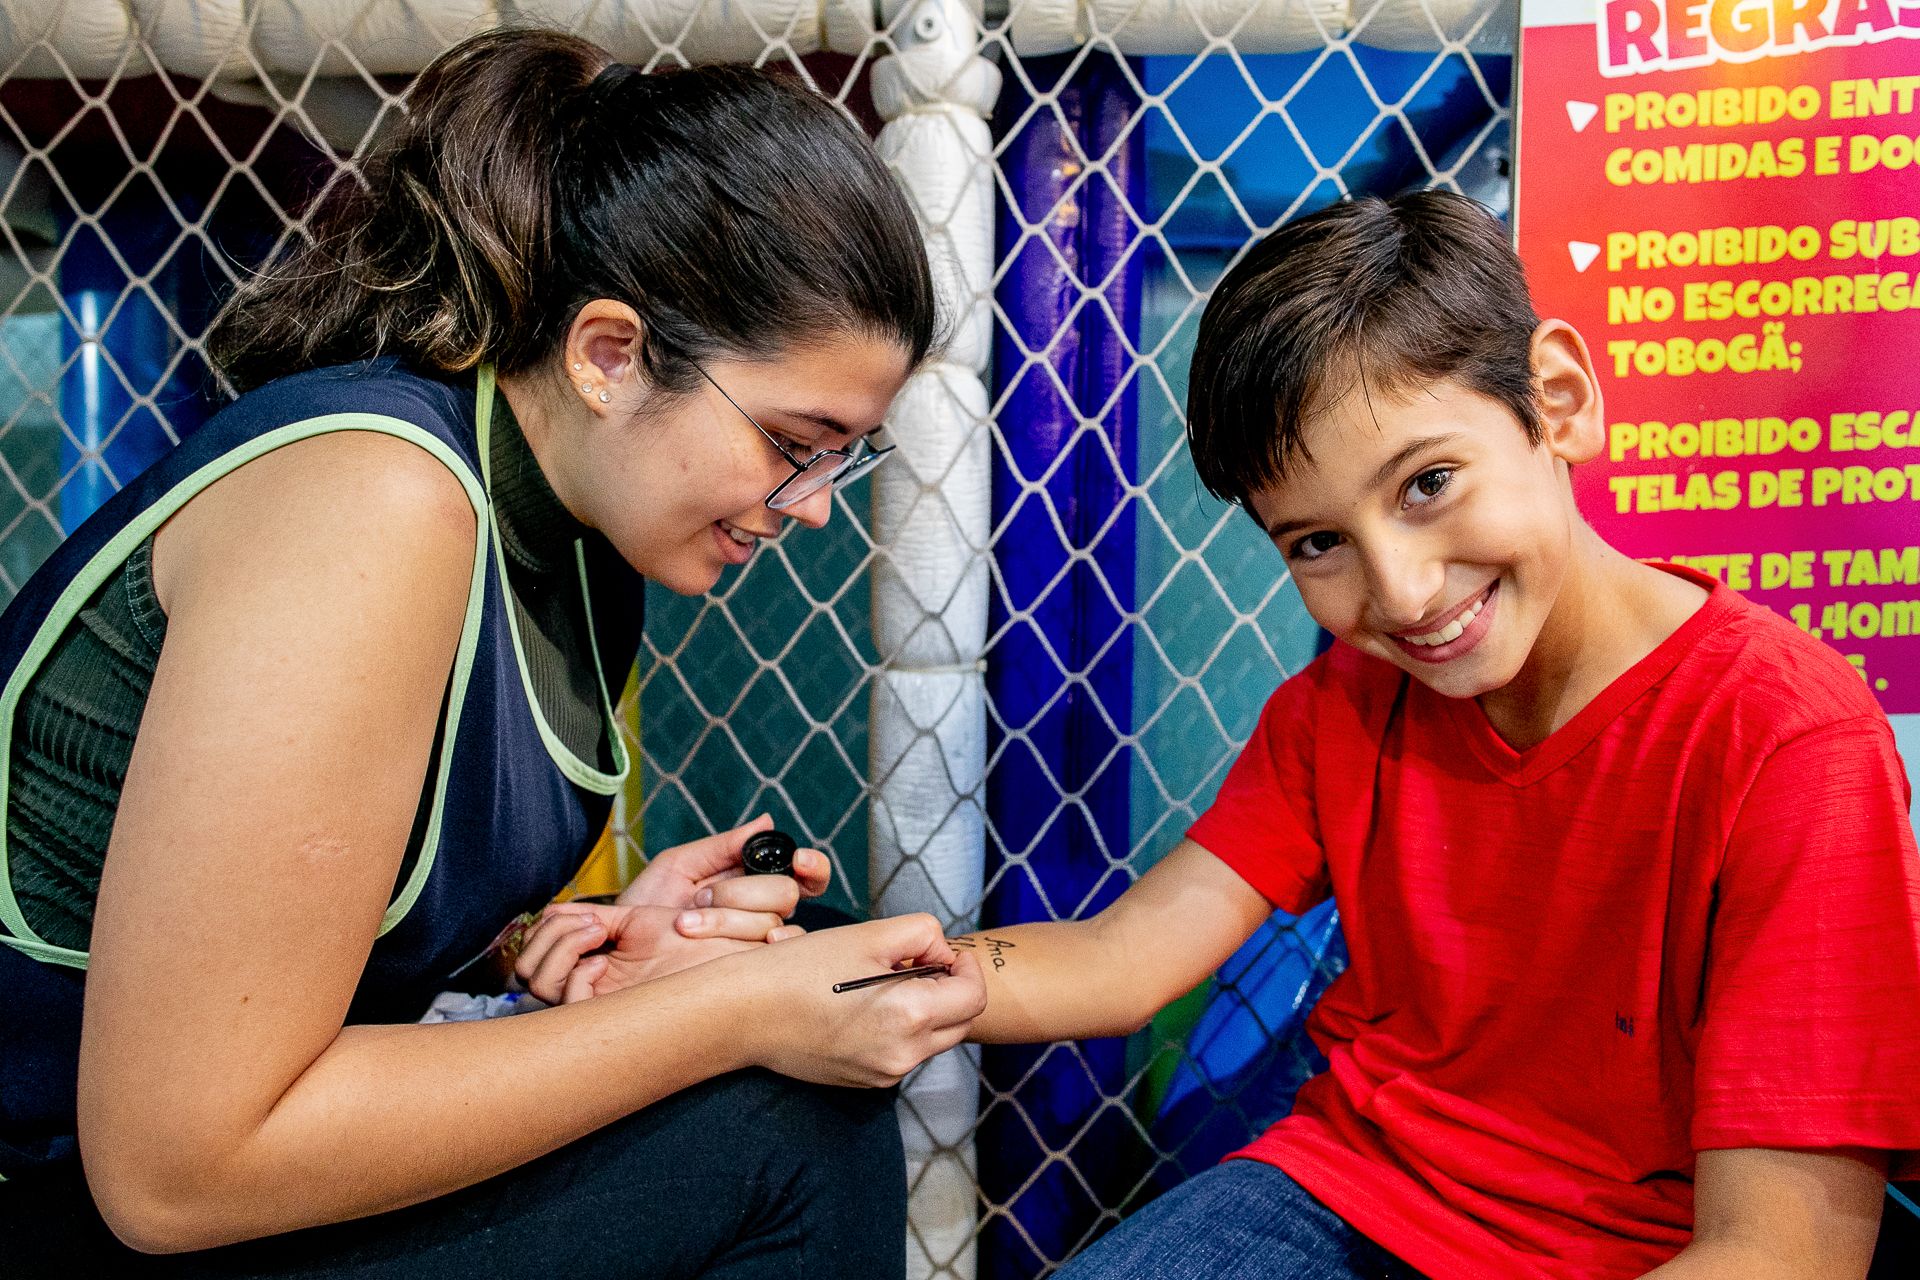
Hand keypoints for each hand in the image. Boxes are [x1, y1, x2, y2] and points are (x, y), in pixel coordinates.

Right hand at [514, 902, 756, 1003]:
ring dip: (561, 947)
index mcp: (592, 966)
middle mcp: (587, 988)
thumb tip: (553, 911)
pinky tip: (607, 961)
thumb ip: (596, 918)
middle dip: (547, 936)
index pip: (535, 951)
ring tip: (600, 935)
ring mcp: (595, 1005)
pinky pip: (565, 1001)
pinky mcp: (609, 1019)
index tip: (587, 916)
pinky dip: (577, 974)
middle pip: (526, 970)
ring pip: (537, 982)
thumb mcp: (637, 921)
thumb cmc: (695, 941)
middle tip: (593, 924)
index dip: (545, 928)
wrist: (726, 955)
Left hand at [619, 816, 830, 944]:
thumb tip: (767, 821)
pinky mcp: (743, 972)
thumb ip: (723, 846)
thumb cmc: (646, 905)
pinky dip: (765, 951)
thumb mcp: (679, 865)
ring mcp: (755, 944)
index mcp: (752, 883)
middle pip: (787, 894)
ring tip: (687, 924)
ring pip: (776, 924)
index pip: (803, 874)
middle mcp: (761, 913)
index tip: (798, 859)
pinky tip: (747, 947)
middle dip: (743, 892)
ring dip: (731, 919)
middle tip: (700, 897)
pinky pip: (773, 961)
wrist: (618, 947)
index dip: (812, 865)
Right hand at [732, 914, 987, 1088]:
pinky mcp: (866, 1082)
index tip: (942, 953)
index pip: (975, 996)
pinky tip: (862, 1008)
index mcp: (910, 1016)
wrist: (745, 1014)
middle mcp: (904, 1054)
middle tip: (912, 963)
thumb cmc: (801, 970)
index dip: (965, 967)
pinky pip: (903, 1052)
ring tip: (881, 983)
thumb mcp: (868, 935)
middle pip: (959, 1021)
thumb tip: (942, 953)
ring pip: (932, 1038)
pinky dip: (899, 1028)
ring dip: (924, 1009)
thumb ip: (922, 934)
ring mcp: (885, 1074)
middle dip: (949, 989)